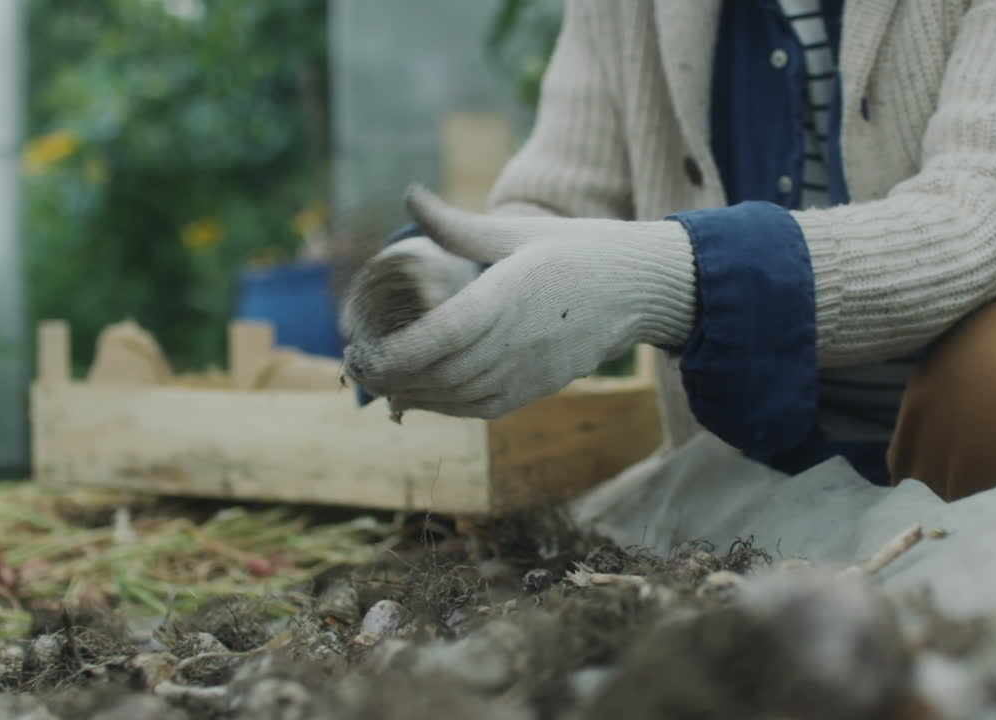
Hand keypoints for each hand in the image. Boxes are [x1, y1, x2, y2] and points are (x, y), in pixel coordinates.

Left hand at [341, 186, 694, 418]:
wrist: (640, 289)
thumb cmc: (579, 251)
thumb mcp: (519, 230)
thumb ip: (457, 226)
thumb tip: (410, 195)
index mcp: (510, 297)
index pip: (442, 337)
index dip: (395, 353)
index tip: (360, 349)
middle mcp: (519, 341)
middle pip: (441, 374)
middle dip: (390, 375)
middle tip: (355, 364)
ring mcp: (530, 370)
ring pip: (457, 396)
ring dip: (412, 393)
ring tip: (378, 380)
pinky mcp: (538, 387)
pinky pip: (482, 407)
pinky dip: (445, 406)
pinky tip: (419, 394)